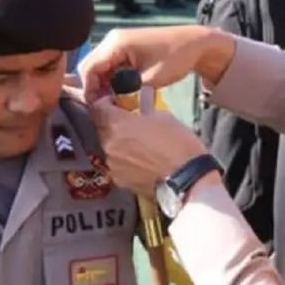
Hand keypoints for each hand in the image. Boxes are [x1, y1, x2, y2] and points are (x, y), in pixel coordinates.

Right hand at [78, 25, 235, 100]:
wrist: (195, 43)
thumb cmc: (175, 59)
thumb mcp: (150, 80)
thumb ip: (125, 91)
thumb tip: (107, 104)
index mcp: (115, 43)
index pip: (89, 69)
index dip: (90, 91)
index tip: (98, 110)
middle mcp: (111, 40)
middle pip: (90, 67)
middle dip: (94, 89)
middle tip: (105, 109)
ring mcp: (118, 42)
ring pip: (99, 68)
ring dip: (103, 85)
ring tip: (113, 103)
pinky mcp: (124, 48)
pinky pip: (109, 66)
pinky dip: (111, 80)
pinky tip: (120, 93)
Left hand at [89, 99, 207, 194]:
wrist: (187, 178)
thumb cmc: (178, 143)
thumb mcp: (163, 116)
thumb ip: (144, 109)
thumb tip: (141, 103)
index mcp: (117, 124)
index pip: (97, 108)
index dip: (105, 103)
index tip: (115, 103)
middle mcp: (109, 144)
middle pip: (103, 129)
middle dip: (113, 124)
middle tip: (130, 124)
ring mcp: (112, 165)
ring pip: (110, 148)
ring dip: (119, 144)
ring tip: (138, 145)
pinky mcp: (120, 181)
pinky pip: (117, 166)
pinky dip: (125, 162)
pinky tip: (140, 162)